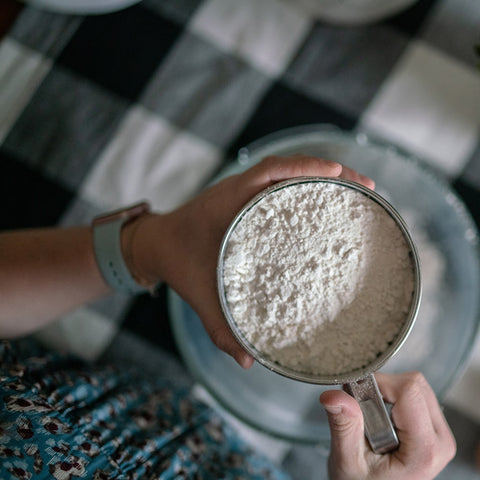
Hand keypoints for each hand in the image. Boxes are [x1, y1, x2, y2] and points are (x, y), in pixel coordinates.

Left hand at [130, 155, 373, 366]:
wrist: (157, 244)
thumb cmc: (177, 265)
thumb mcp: (198, 296)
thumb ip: (219, 329)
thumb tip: (248, 361)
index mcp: (226, 204)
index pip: (268, 172)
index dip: (304, 168)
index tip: (336, 174)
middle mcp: (238, 190)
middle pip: (287, 167)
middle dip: (328, 171)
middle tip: (366, 186)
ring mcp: (244, 191)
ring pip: (286, 172)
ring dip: (321, 175)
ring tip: (356, 189)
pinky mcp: (248, 197)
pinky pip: (280, 183)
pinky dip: (305, 185)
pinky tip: (327, 201)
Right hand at [320, 372, 455, 479]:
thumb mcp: (347, 461)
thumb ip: (344, 427)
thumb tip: (334, 396)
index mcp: (424, 450)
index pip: (409, 391)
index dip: (378, 385)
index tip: (357, 397)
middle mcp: (440, 440)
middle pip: (414, 384)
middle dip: (382, 389)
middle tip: (361, 409)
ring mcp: (440, 432)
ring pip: (416, 385)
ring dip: (387, 392)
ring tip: (370, 417)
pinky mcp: (434, 427)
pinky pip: (416, 393)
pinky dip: (392, 395)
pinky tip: (379, 416)